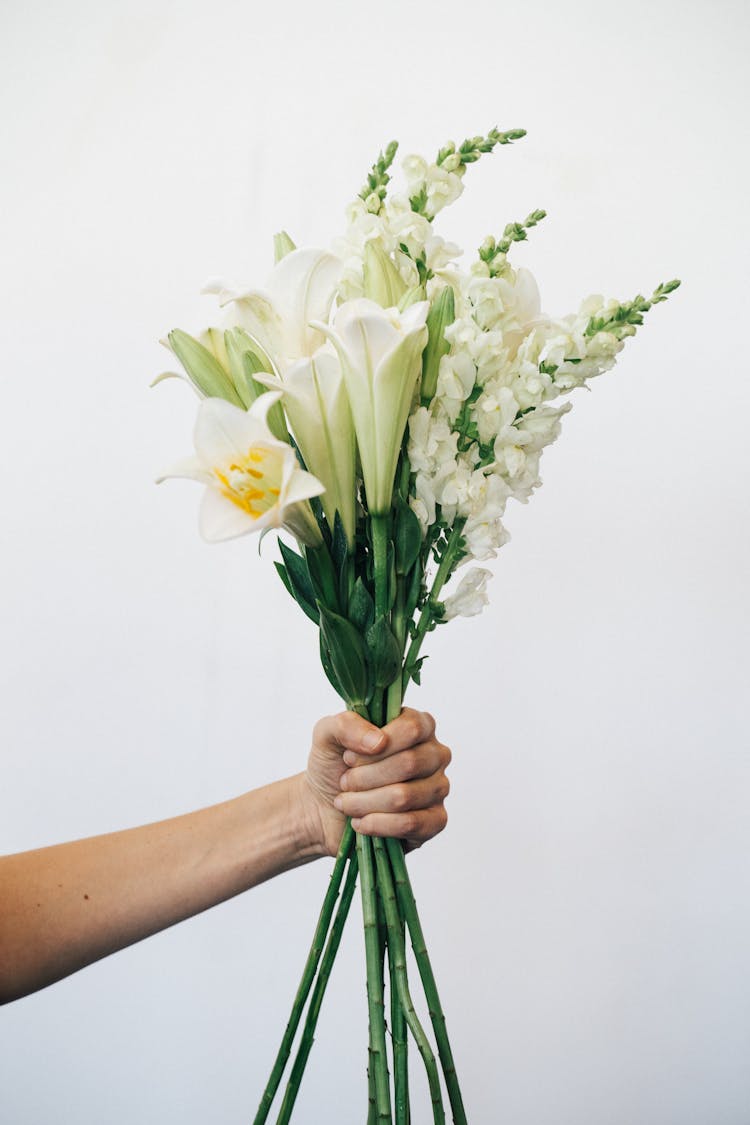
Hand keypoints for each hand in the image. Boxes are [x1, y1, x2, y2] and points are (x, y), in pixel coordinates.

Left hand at [302, 708, 450, 857]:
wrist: (324, 807)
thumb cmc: (333, 766)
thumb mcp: (327, 734)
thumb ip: (347, 725)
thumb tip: (379, 742)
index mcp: (418, 725)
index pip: (412, 728)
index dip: (377, 745)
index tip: (349, 757)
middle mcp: (435, 754)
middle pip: (409, 763)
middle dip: (366, 777)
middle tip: (345, 782)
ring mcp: (438, 787)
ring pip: (405, 796)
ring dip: (365, 802)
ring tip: (346, 803)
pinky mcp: (435, 820)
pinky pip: (411, 823)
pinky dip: (377, 825)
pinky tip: (360, 822)